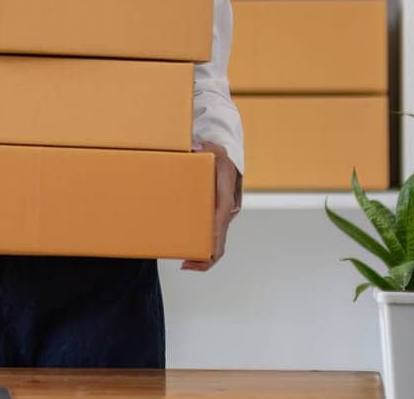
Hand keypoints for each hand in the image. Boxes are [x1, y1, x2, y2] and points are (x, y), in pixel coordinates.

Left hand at [182, 140, 240, 270]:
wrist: (228, 155)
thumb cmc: (220, 155)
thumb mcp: (214, 150)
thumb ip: (206, 149)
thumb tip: (196, 148)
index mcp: (226, 199)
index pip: (220, 224)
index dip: (213, 241)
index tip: (203, 254)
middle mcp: (226, 212)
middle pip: (220, 242)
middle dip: (206, 258)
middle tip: (186, 265)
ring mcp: (221, 216)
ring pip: (216, 242)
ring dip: (203, 256)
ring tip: (185, 263)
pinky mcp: (215, 215)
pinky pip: (210, 235)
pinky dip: (202, 246)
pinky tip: (186, 248)